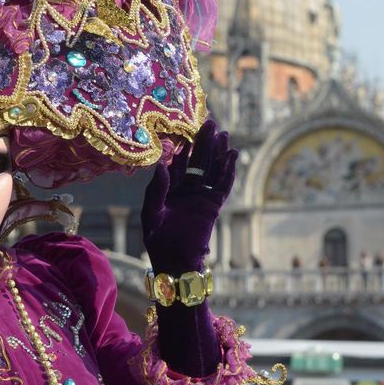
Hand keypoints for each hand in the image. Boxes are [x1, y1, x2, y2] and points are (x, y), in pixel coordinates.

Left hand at [142, 120, 236, 274]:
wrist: (173, 261)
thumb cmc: (157, 239)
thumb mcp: (151, 212)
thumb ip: (156, 189)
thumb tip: (162, 165)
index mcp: (170, 188)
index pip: (179, 162)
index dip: (185, 146)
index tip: (189, 129)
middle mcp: (187, 189)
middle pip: (199, 161)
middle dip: (204, 143)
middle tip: (211, 123)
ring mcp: (202, 197)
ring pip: (213, 170)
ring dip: (219, 153)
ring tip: (225, 135)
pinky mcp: (213, 206)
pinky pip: (223, 185)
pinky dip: (228, 171)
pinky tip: (232, 156)